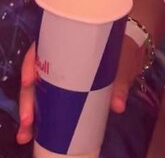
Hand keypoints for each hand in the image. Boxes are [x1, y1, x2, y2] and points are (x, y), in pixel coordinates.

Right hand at [17, 33, 144, 144]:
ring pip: (36, 88)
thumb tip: (117, 106)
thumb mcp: (123, 64)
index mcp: (69, 39)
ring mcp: (58, 72)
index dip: (31, 62)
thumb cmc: (124, 51)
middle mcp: (58, 54)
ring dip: (29, 110)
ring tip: (25, 134)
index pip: (42, 46)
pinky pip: (44, 98)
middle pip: (35, 72)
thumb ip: (120, 83)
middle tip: (28, 120)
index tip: (29, 80)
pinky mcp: (62, 87)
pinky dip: (37, 114)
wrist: (131, 55)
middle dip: (27, 97)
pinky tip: (31, 131)